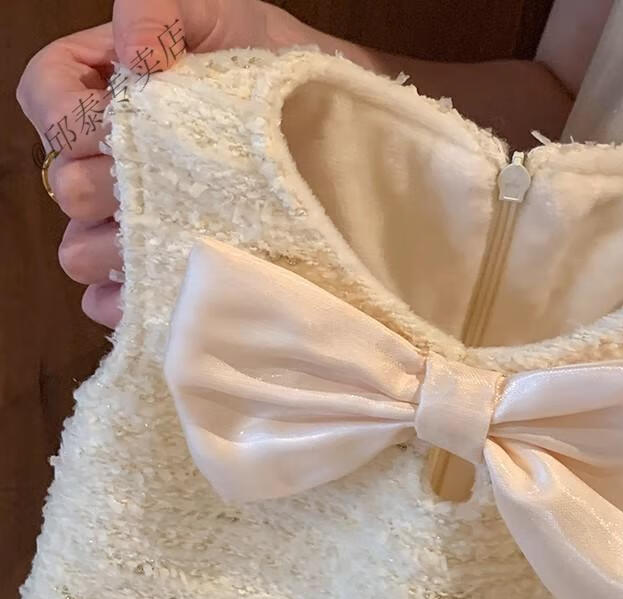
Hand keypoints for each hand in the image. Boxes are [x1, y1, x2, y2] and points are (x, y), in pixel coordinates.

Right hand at [17, 1, 326, 327]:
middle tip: (173, 185)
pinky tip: (164, 288)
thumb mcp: (221, 18)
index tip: (121, 123)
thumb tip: (134, 50)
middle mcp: (109, 162)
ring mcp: (132, 224)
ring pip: (80, 252)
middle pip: (66, 188)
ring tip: (179, 237)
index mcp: (104, 93)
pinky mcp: (158, 273)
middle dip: (111, 187)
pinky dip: (126, 301)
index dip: (69, 116)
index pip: (46, 99)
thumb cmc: (272, 72)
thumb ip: (163, 11)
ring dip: (120, 249)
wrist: (331, 128)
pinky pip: (110, 300)